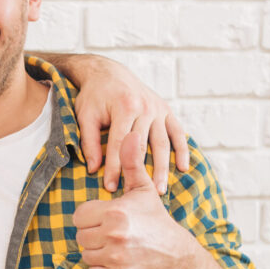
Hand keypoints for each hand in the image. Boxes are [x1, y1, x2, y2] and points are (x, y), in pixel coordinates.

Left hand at [71, 55, 188, 194]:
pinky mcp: (166, 110)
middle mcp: (145, 107)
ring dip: (163, 167)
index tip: (110, 188)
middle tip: (139, 195)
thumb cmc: (94, 96)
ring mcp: (158, 109)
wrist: (109, 73)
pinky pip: (178, 132)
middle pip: (144, 146)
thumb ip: (90, 142)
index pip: (119, 144)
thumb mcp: (86, 116)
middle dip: (142, 173)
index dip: (115, 168)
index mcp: (124, 107)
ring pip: (163, 143)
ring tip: (160, 190)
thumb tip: (93, 169)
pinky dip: (183, 150)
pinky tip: (183, 168)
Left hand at [73, 131, 196, 268]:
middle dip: (94, 236)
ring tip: (117, 248)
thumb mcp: (143, 189)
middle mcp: (114, 235)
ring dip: (97, 254)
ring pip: (85, 256)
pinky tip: (115, 263)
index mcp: (115, 212)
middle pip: (80, 236)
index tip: (107, 219)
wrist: (175, 254)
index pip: (79, 216)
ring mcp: (116, 258)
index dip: (91, 218)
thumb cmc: (154, 219)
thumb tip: (131, 133)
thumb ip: (132, 162)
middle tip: (114, 235)